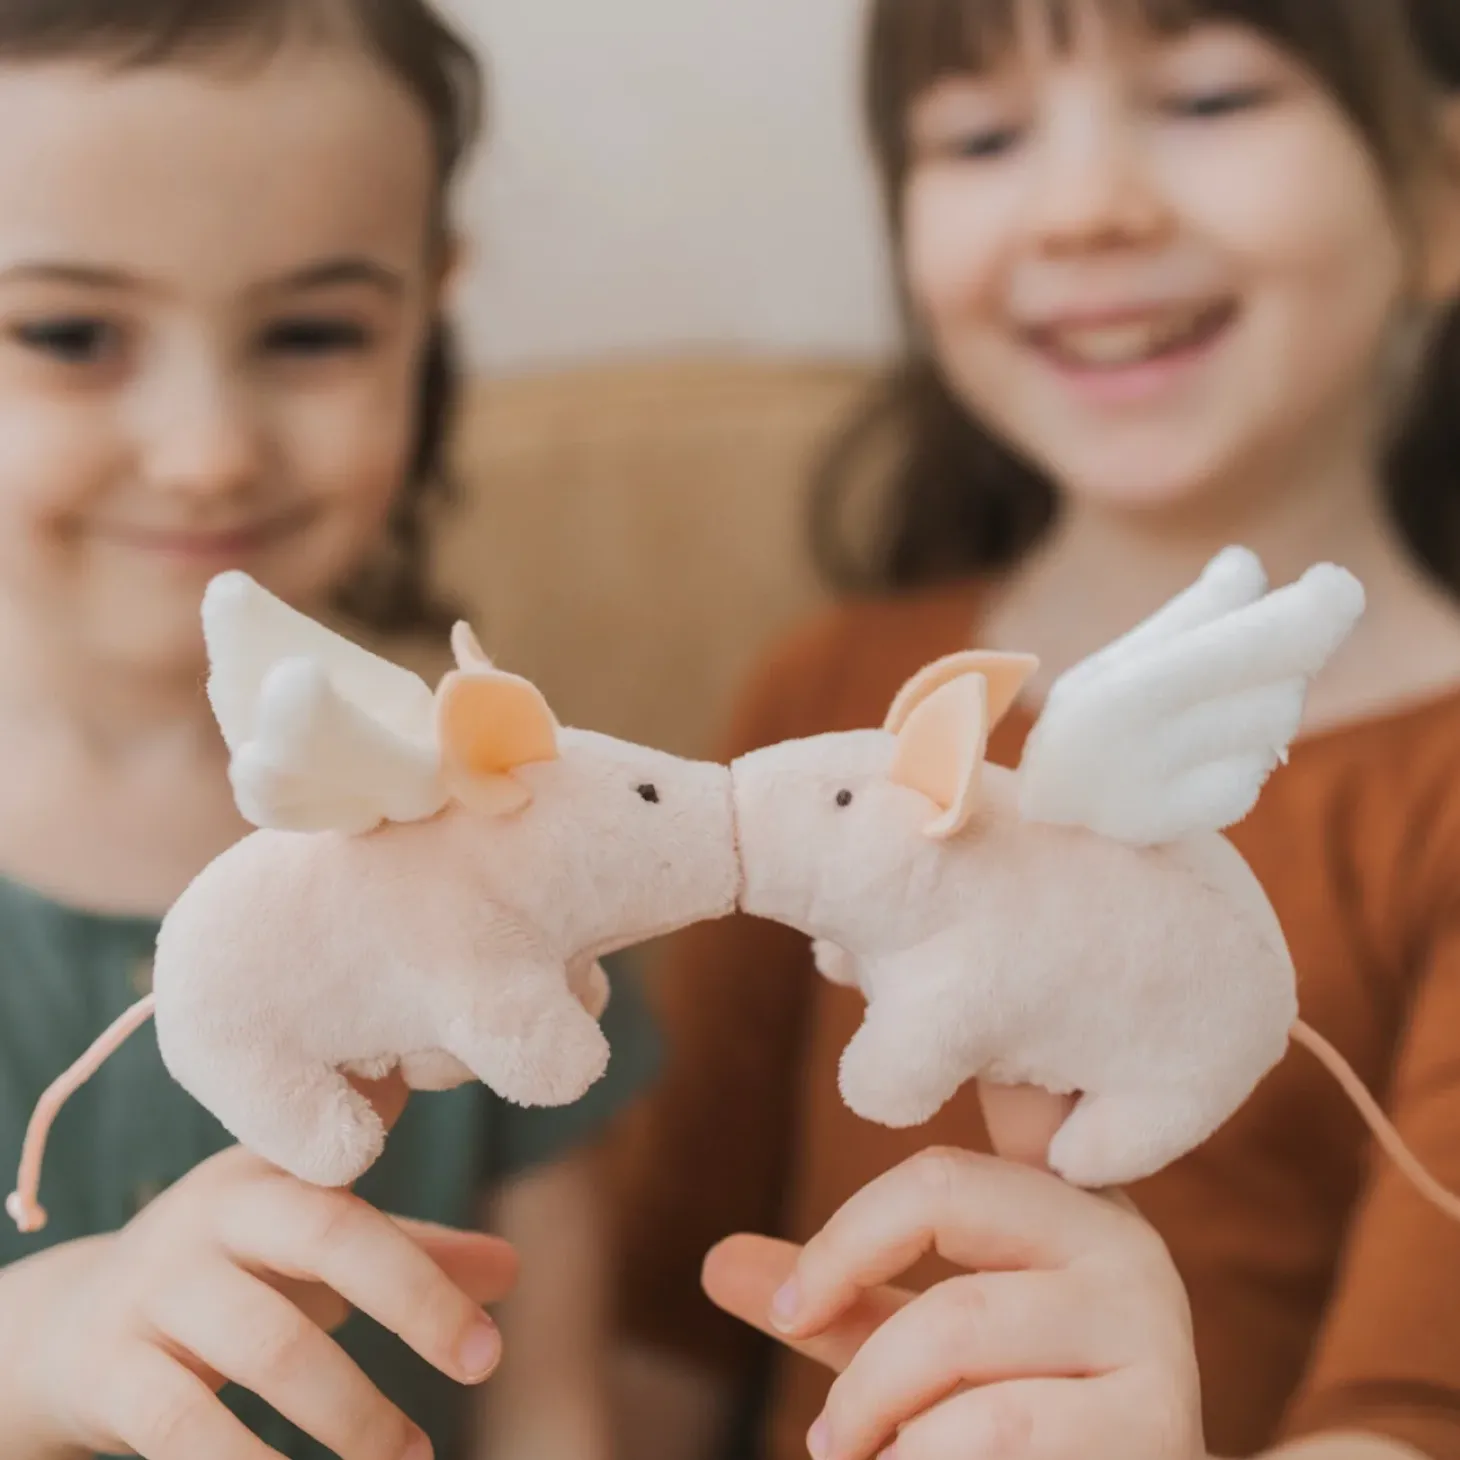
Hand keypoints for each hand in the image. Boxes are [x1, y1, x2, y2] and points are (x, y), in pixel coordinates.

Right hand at [3, 1075, 518, 1459]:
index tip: (501, 1262)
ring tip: (413, 1458)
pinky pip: (183, 1424)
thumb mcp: (313, 1250)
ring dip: (353, 1412)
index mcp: (274, 1171)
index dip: (411, 1153)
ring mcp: (156, 1286)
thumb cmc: (233, 1278)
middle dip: (415, 1297)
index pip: (360, 1151)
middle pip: (330, 1234)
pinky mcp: (110, 1368)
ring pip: (271, 1344)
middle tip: (485, 1362)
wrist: (67, 1331)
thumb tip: (512, 1271)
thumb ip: (412, 1253)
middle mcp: (215, 1213)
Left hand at [702, 1086, 1205, 1459]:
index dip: (873, 1203)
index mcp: (1068, 1209)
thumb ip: (844, 1301)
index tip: (801, 1299)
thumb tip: (715, 1261)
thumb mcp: (923, 1353)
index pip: (959, 1152)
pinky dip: (925, 1457)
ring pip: (956, 1329)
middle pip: (938, 1200)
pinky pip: (995, 1427)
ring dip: (879, 1414)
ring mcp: (1151, 1333)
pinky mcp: (1155, 1425)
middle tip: (820, 1426)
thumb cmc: (1016, 1436)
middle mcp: (1123, 1247)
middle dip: (845, 1301)